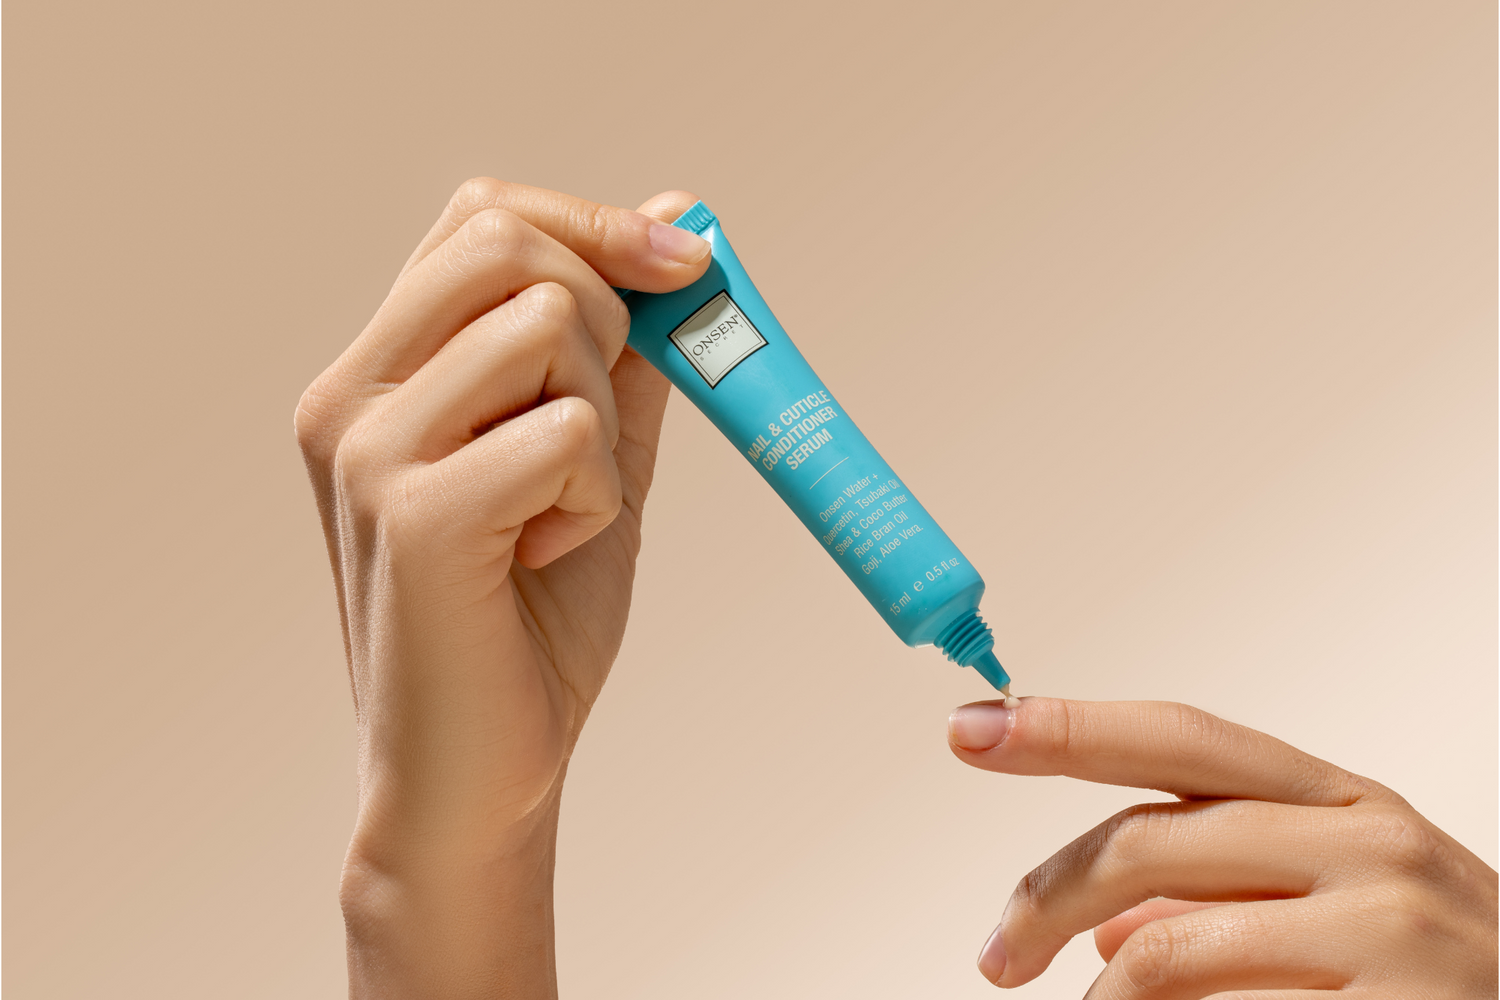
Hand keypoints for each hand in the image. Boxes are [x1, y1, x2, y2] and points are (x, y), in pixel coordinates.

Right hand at [294, 179, 710, 996]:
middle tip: (602, 430)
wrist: (483, 776)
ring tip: (559, 515)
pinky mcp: (412, 511)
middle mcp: (350, 395)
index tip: (684, 264)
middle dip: (606, 315)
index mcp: (379, 374)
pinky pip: (566, 433)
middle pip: (506, 242)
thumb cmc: (531, 622)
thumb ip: (625, 351)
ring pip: (547, 326)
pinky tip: (546, 558)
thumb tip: (674, 216)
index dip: (592, 221)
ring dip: (603, 424)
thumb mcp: (591, 461)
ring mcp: (368, 449)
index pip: (479, 217)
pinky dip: (597, 496)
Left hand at [948, 698, 1497, 997]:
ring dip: (1099, 999)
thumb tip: (1102, 926)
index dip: (1067, 728)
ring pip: (1163, 949)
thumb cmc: (1435, 976)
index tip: (969, 726)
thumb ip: (1219, 894)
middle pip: (1147, 839)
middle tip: (997, 953)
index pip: (1179, 740)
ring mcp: (1385, 932)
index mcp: (1340, 800)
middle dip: (1044, 894)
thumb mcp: (1338, 905)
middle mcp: (1365, 845)